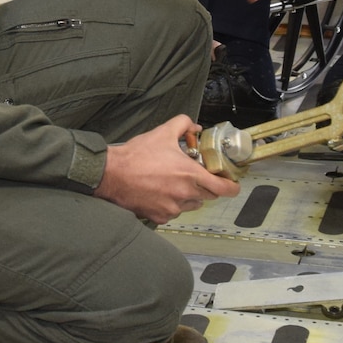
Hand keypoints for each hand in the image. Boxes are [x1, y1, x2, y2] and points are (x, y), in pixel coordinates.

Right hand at [96, 114, 240, 223]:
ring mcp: (173, 208)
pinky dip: (171, 204)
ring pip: (191, 205)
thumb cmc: (136, 156)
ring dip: (189, 196)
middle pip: (209, 196)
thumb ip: (183, 125)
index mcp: (190, 175)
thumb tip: (195, 127)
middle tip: (194, 176)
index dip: (231, 186)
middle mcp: (185, 194)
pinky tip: (159, 193)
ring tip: (173, 183)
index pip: (224, 188)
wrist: (112, 174)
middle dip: (206, 187)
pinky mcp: (160, 217)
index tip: (230, 183)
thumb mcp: (162, 132)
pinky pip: (174, 212)